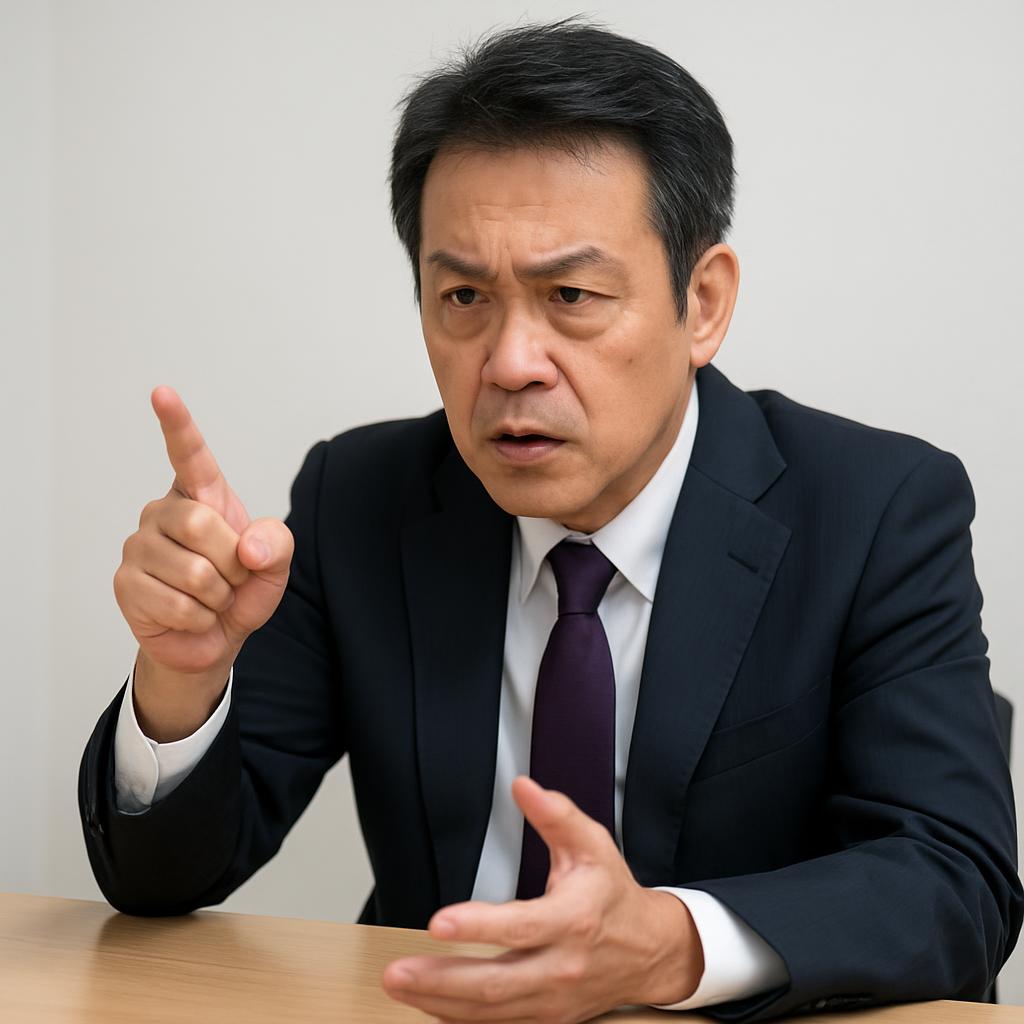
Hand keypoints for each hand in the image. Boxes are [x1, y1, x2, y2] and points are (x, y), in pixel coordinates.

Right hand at [113, 387, 292, 724]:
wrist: (214, 636)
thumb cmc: (241, 588)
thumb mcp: (274, 563)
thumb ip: (276, 543)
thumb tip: (246, 547)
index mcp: (200, 496)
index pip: (188, 454)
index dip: (178, 424)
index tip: (162, 392)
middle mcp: (163, 512)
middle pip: (202, 525)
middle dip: (232, 562)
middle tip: (231, 576)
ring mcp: (139, 546)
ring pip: (193, 571)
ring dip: (218, 595)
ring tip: (211, 596)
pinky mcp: (126, 583)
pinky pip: (179, 603)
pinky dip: (200, 618)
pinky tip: (194, 615)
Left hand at [381, 777, 703, 1022]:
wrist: (651, 951)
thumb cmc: (613, 894)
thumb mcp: (593, 845)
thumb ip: (555, 814)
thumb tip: (522, 786)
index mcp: (573, 920)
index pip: (520, 927)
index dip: (478, 927)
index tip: (438, 921)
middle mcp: (561, 966)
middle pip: (496, 983)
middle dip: (442, 980)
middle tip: (398, 971)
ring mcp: (553, 999)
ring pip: (491, 1011)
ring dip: (440, 1002)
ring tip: (401, 985)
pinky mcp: (547, 1018)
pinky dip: (460, 1018)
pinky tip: (429, 1005)